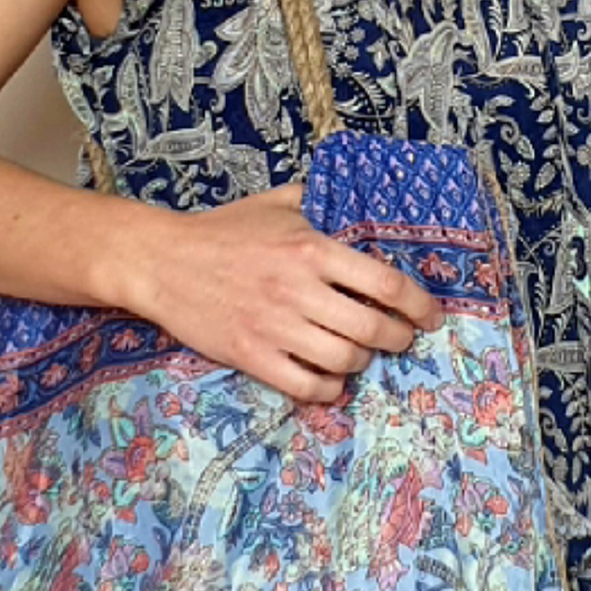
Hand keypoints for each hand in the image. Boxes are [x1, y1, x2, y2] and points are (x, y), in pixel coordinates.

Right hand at [125, 181, 443, 401]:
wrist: (160, 261)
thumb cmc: (219, 231)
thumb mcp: (275, 205)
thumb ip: (317, 203)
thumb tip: (351, 201)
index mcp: (312, 248)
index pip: (386, 284)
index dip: (418, 305)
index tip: (430, 316)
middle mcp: (299, 289)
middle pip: (372, 329)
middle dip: (397, 340)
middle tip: (400, 340)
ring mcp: (275, 326)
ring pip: (345, 360)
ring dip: (361, 362)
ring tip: (359, 355)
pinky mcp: (251, 355)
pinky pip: (307, 386)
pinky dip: (328, 389)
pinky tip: (329, 379)